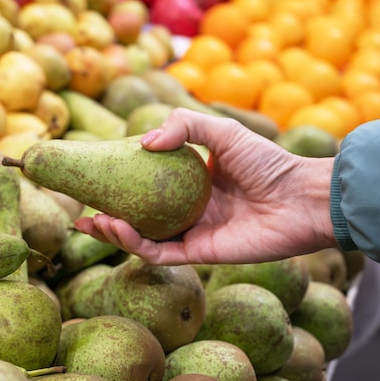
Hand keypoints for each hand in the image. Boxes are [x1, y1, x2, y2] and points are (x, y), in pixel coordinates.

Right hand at [74, 108, 335, 264]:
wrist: (300, 198)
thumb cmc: (267, 162)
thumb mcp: (222, 131)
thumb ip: (185, 126)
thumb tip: (144, 144)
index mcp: (189, 184)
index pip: (144, 186)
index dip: (116, 184)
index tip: (92, 176)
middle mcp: (185, 211)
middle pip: (135, 217)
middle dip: (104, 217)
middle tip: (79, 209)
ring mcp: (190, 234)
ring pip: (141, 240)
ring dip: (112, 233)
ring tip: (90, 220)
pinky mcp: (198, 254)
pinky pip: (158, 253)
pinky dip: (134, 243)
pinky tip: (116, 227)